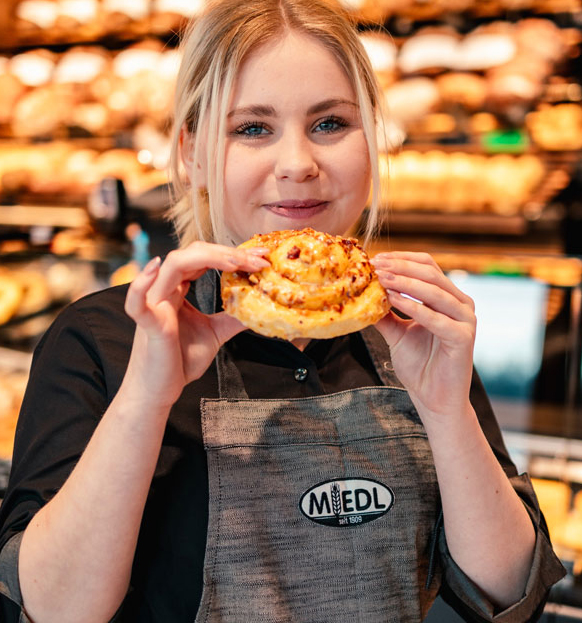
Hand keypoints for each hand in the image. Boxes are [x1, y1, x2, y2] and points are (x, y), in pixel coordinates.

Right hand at [123, 241, 269, 408]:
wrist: (160, 391)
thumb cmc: (180, 361)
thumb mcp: (215, 333)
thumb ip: (233, 318)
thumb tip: (259, 308)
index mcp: (177, 289)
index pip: (205, 259)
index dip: (232, 253)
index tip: (262, 256)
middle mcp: (165, 290)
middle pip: (193, 254)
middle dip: (228, 252)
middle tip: (259, 258)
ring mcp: (154, 304)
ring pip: (174, 264)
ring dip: (208, 258)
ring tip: (236, 262)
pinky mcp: (148, 325)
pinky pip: (137, 302)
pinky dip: (141, 284)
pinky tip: (155, 267)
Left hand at [371, 252, 475, 422]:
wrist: (432, 398)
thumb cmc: (419, 365)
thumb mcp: (396, 333)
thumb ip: (384, 313)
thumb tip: (363, 293)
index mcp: (447, 297)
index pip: (427, 266)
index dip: (401, 259)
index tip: (376, 259)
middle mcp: (460, 304)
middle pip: (430, 273)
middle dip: (400, 267)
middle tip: (375, 266)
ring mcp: (465, 319)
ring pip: (434, 291)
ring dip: (405, 282)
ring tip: (381, 279)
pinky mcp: (464, 337)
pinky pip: (436, 318)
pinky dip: (413, 306)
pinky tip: (393, 300)